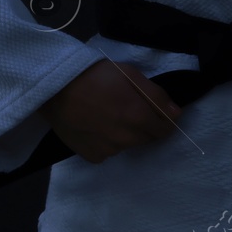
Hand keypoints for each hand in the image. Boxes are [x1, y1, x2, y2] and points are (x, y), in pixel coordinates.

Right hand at [40, 59, 182, 163]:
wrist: (55, 89)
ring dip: (124, 133)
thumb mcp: (130, 74)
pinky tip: (94, 125)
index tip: (154, 111)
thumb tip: (176, 114)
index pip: (165, 130)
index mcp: (139, 117)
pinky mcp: (92, 156)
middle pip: (145, 138)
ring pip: (126, 144)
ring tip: (106, 114)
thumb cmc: (95, 75)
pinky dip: (105, 141)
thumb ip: (156, 96)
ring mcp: (109, 151)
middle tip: (125, 107)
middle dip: (142, 125)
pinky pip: (107, 151)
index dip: (163, 120)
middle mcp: (127, 139)